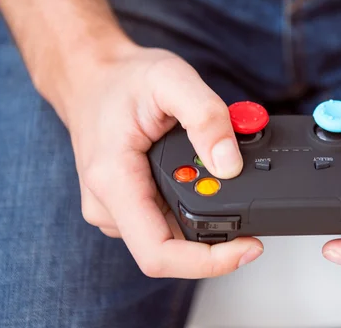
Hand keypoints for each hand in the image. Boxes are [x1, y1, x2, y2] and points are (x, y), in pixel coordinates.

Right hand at [54, 42, 262, 278]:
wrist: (91, 76)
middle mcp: (109, 206)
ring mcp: (116, 208)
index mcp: (114, 182)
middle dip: (219, 233)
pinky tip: (205, 180)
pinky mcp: (128, 204)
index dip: (208, 263)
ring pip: (173, 236)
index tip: (247, 248)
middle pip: (173, 250)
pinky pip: (167, 221)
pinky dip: (194, 207)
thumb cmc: (122, 79)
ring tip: (223, 175)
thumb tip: (230, 164)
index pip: (159, 253)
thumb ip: (206, 118)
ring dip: (208, 218)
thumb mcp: (170, 80)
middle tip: (250, 197)